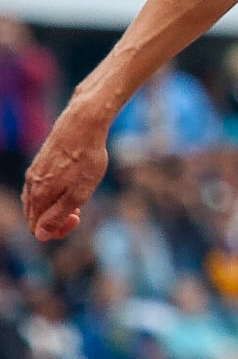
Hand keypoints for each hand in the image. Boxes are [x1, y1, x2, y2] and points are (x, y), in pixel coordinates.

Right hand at [22, 102, 109, 241]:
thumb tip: (40, 235)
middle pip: (35, 217)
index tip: (78, 216)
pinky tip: (72, 182)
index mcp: (38, 196)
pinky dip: (55, 192)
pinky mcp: (40, 163)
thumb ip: (57, 216)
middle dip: (56, 219)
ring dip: (56, 206)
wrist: (83, 123)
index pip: (36, 229)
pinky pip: (42, 187)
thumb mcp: (78, 194)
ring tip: (78, 194)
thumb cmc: (85, 159)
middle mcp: (31, 185)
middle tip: (79, 208)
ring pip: (38, 202)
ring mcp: (34, 173)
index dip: (57, 231)